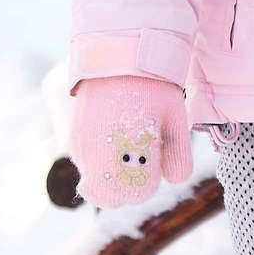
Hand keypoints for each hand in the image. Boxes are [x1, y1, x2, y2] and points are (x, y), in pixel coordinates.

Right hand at [68, 73, 193, 207]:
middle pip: (113, 198)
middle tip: (139, 159)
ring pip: (96, 186)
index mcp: (134, 150)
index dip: (150, 181)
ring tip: (125, 144)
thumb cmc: (154, 88)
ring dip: (111, 176)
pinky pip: (86, 168)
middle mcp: (104, 154)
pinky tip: (111, 139)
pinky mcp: (75, 141)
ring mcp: (85, 149)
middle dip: (128, 187)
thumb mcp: (176, 119)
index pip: (140, 192)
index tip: (154, 157)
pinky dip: (98, 164)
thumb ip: (178, 155)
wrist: (118, 56)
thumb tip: (175, 181)